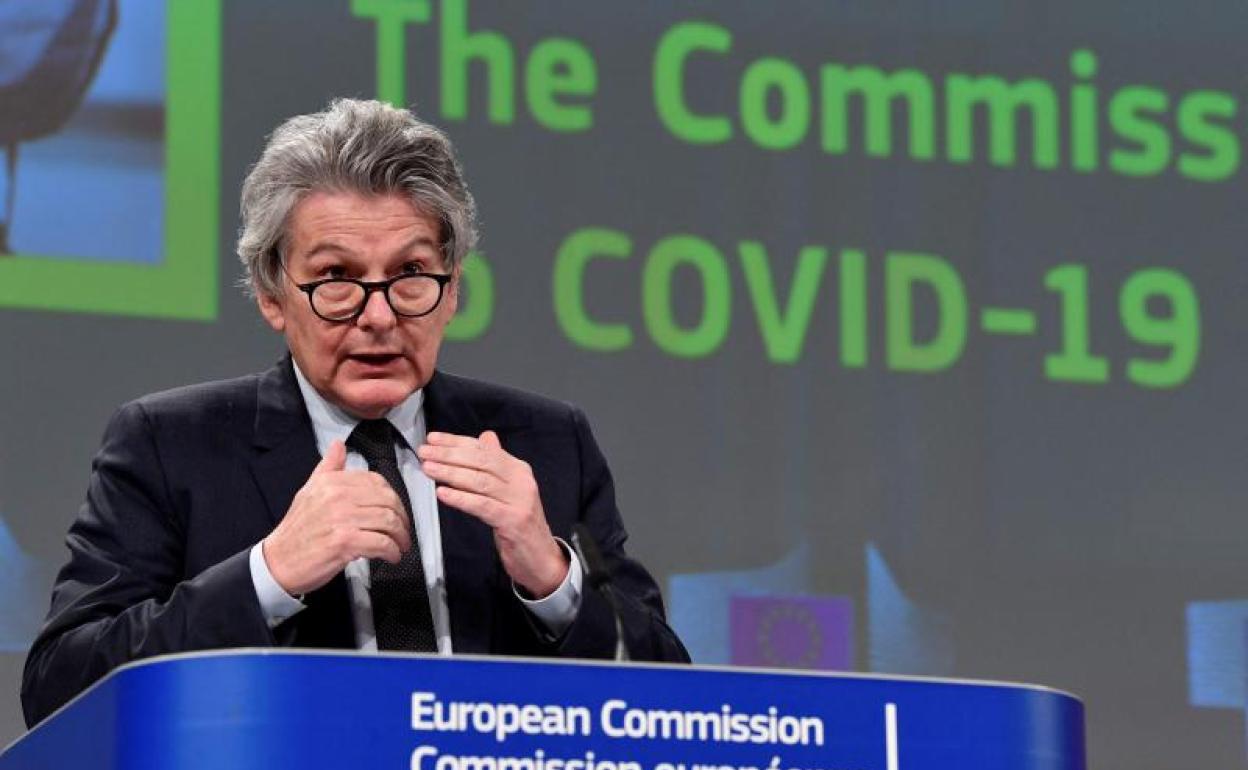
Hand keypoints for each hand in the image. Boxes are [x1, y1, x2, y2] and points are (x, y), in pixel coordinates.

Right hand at [262, 440, 412, 595]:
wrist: (278, 561)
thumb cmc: (297, 530)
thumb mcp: (309, 491)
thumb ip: (328, 468)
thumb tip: (338, 446)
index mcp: (332, 482)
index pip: (376, 482)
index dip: (392, 497)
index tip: (395, 510)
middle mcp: (337, 497)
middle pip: (387, 501)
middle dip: (402, 518)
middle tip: (403, 531)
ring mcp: (341, 519)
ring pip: (388, 521)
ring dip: (400, 536)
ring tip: (400, 545)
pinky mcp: (344, 542)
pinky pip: (381, 543)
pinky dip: (392, 550)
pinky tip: (392, 555)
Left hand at [418, 431, 567, 596]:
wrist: (541, 557)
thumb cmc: (520, 523)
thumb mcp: (510, 489)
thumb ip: (498, 463)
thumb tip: (486, 437)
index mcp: (518, 469)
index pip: (484, 449)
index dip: (456, 442)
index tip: (434, 439)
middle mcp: (521, 481)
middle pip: (481, 461)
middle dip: (449, 455)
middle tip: (426, 452)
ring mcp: (518, 501)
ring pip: (480, 482)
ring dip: (450, 473)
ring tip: (429, 469)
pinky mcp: (512, 521)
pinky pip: (482, 506)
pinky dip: (461, 498)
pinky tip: (443, 494)